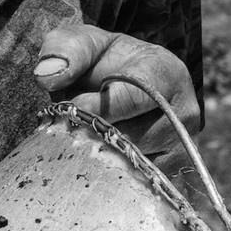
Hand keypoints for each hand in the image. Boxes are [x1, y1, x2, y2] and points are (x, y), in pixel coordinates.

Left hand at [35, 22, 201, 174]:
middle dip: (92, 135)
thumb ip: (65, 50)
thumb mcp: (83, 43)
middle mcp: (184, 112)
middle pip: (129, 138)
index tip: (68, 110)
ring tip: (83, 143)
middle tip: (68, 131)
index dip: (92, 108)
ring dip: (99, 158)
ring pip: (131, 166)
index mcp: (166, 72)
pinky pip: (138, 187)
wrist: (128, 87)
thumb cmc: (103, 63)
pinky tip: (97, 163)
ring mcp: (183, 148)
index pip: (131, 98)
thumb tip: (46, 77)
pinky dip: (111, 179)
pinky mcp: (174, 177)